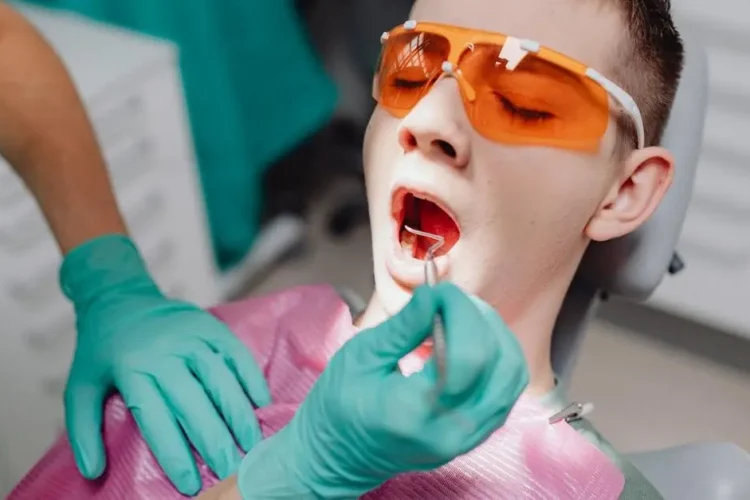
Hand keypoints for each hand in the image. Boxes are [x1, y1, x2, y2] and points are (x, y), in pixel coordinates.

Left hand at [61, 235, 270, 495]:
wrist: (119, 297)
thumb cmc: (102, 350)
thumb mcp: (80, 386)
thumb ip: (83, 430)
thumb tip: (94, 472)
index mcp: (131, 368)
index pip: (157, 418)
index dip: (175, 453)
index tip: (190, 484)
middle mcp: (164, 352)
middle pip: (195, 402)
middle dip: (215, 441)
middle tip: (231, 471)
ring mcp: (191, 336)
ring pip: (221, 380)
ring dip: (239, 414)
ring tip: (252, 444)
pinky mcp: (211, 325)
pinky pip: (237, 355)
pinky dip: (251, 379)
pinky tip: (262, 403)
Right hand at [236, 282, 528, 498]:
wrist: (338, 456)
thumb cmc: (338, 407)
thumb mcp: (360, 356)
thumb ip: (405, 327)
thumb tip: (435, 293)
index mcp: (413, 413)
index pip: (467, 355)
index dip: (461, 312)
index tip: (439, 291)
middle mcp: (450, 432)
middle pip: (497, 363)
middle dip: (478, 318)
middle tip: (448, 300)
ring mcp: (466, 439)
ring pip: (511, 376)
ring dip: (494, 335)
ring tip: (461, 316)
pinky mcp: (475, 436)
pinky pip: (505, 390)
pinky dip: (496, 355)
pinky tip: (469, 340)